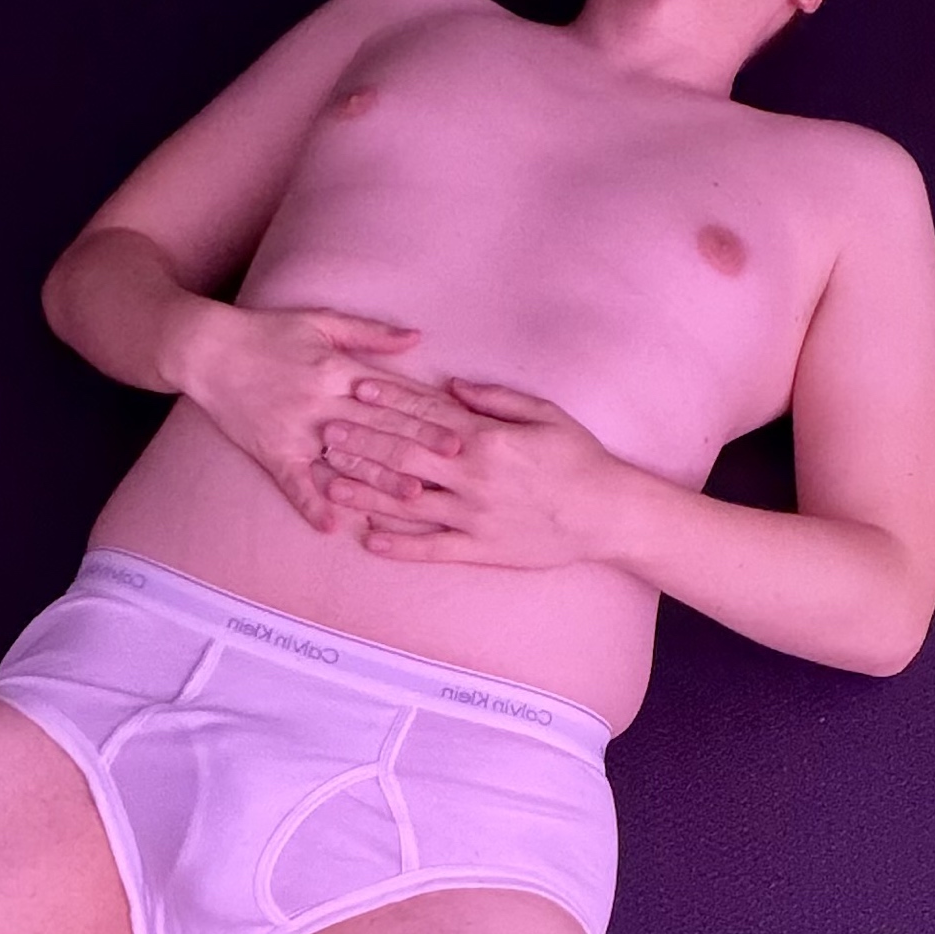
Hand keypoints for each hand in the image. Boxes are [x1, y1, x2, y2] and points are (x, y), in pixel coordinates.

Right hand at [175, 301, 464, 532]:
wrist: (205, 350)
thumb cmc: (266, 333)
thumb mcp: (320, 322)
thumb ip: (370, 333)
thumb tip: (417, 338)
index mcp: (337, 370)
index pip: (391, 393)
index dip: (428, 410)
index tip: (460, 424)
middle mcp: (320, 402)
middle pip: (378, 427)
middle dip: (418, 445)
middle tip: (455, 462)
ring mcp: (295, 430)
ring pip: (344, 458)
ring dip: (379, 479)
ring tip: (412, 497)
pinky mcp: (270, 451)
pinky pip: (293, 482)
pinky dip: (310, 504)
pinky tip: (331, 525)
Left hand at [313, 373, 625, 566]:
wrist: (608, 514)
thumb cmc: (580, 458)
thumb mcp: (545, 413)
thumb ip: (495, 398)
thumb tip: (451, 384)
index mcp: (486, 438)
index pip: (425, 415)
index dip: (388, 402)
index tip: (356, 391)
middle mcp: (472, 476)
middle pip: (404, 456)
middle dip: (362, 443)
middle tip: (326, 433)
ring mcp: (473, 515)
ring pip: (407, 502)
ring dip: (366, 493)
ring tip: (330, 484)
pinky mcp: (480, 548)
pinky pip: (431, 548)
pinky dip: (399, 546)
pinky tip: (369, 541)